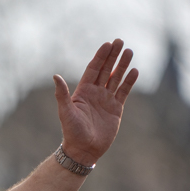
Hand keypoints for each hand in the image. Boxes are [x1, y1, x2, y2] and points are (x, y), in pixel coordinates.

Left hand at [53, 39, 138, 164]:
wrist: (84, 149)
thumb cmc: (72, 132)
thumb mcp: (66, 111)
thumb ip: (62, 94)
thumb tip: (55, 76)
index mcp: (83, 92)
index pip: (93, 69)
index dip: (100, 56)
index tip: (108, 44)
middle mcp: (95, 93)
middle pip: (106, 70)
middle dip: (113, 56)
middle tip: (120, 41)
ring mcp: (106, 100)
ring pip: (116, 78)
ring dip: (122, 65)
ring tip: (129, 52)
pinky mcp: (116, 109)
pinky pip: (123, 92)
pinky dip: (129, 81)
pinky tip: (135, 71)